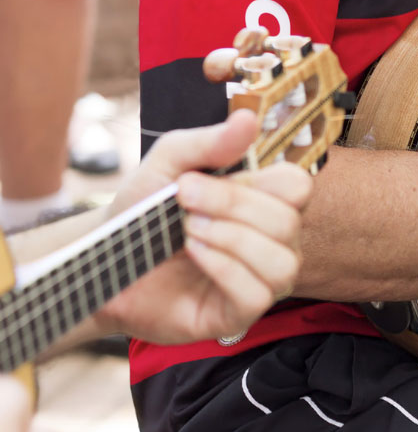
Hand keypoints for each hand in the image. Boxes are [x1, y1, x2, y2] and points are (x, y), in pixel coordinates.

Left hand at [94, 110, 312, 342]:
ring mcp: (260, 279)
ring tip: (190, 231)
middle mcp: (272, 242)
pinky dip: (224, 267)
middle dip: (232, 205)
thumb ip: (208, 143)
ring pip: (283, 261)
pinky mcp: (241, 313)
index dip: (261, 180)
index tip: (205, 176)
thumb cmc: (143, 214)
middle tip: (185, 201)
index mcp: (263, 202)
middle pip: (288, 221)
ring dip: (231, 239)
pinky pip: (258, 293)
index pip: (299, 187)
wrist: (105, 262)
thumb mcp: (166, 165)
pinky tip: (194, 255)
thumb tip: (248, 118)